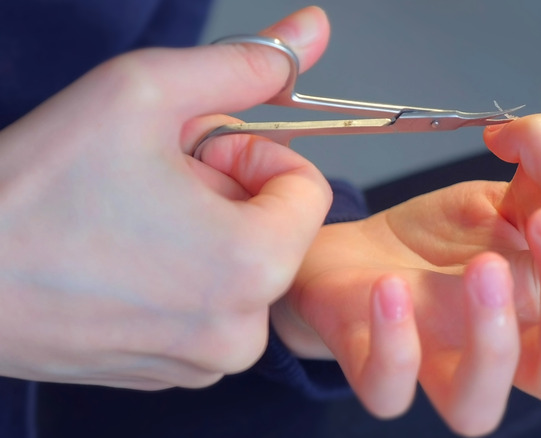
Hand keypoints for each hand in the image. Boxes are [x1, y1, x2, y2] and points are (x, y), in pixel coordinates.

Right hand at [0, 7, 331, 389]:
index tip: (197, 151)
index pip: (307, 188)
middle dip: (223, 193)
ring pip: (238, 268)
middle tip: (152, 180)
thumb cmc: (31, 191)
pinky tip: (120, 260)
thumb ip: (243, 64)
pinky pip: (204, 307)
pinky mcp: (169, 372)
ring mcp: (202, 359)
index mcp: (254, 266)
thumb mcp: (144, 92)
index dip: (252, 155)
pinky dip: (178, 275)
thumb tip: (312, 30)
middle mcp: (239, 330)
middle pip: (271, 230)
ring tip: (131, 220)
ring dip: (200, 233)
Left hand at [272, 105, 540, 434]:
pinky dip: (395, 345)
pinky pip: (388, 391)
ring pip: (479, 408)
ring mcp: (434, 362)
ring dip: (491, 338)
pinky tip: (391, 287)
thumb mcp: (498, 197)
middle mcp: (499, 346)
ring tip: (481, 266)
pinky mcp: (374, 365)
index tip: (523, 133)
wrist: (351, 257)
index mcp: (539, 302)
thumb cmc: (431, 242)